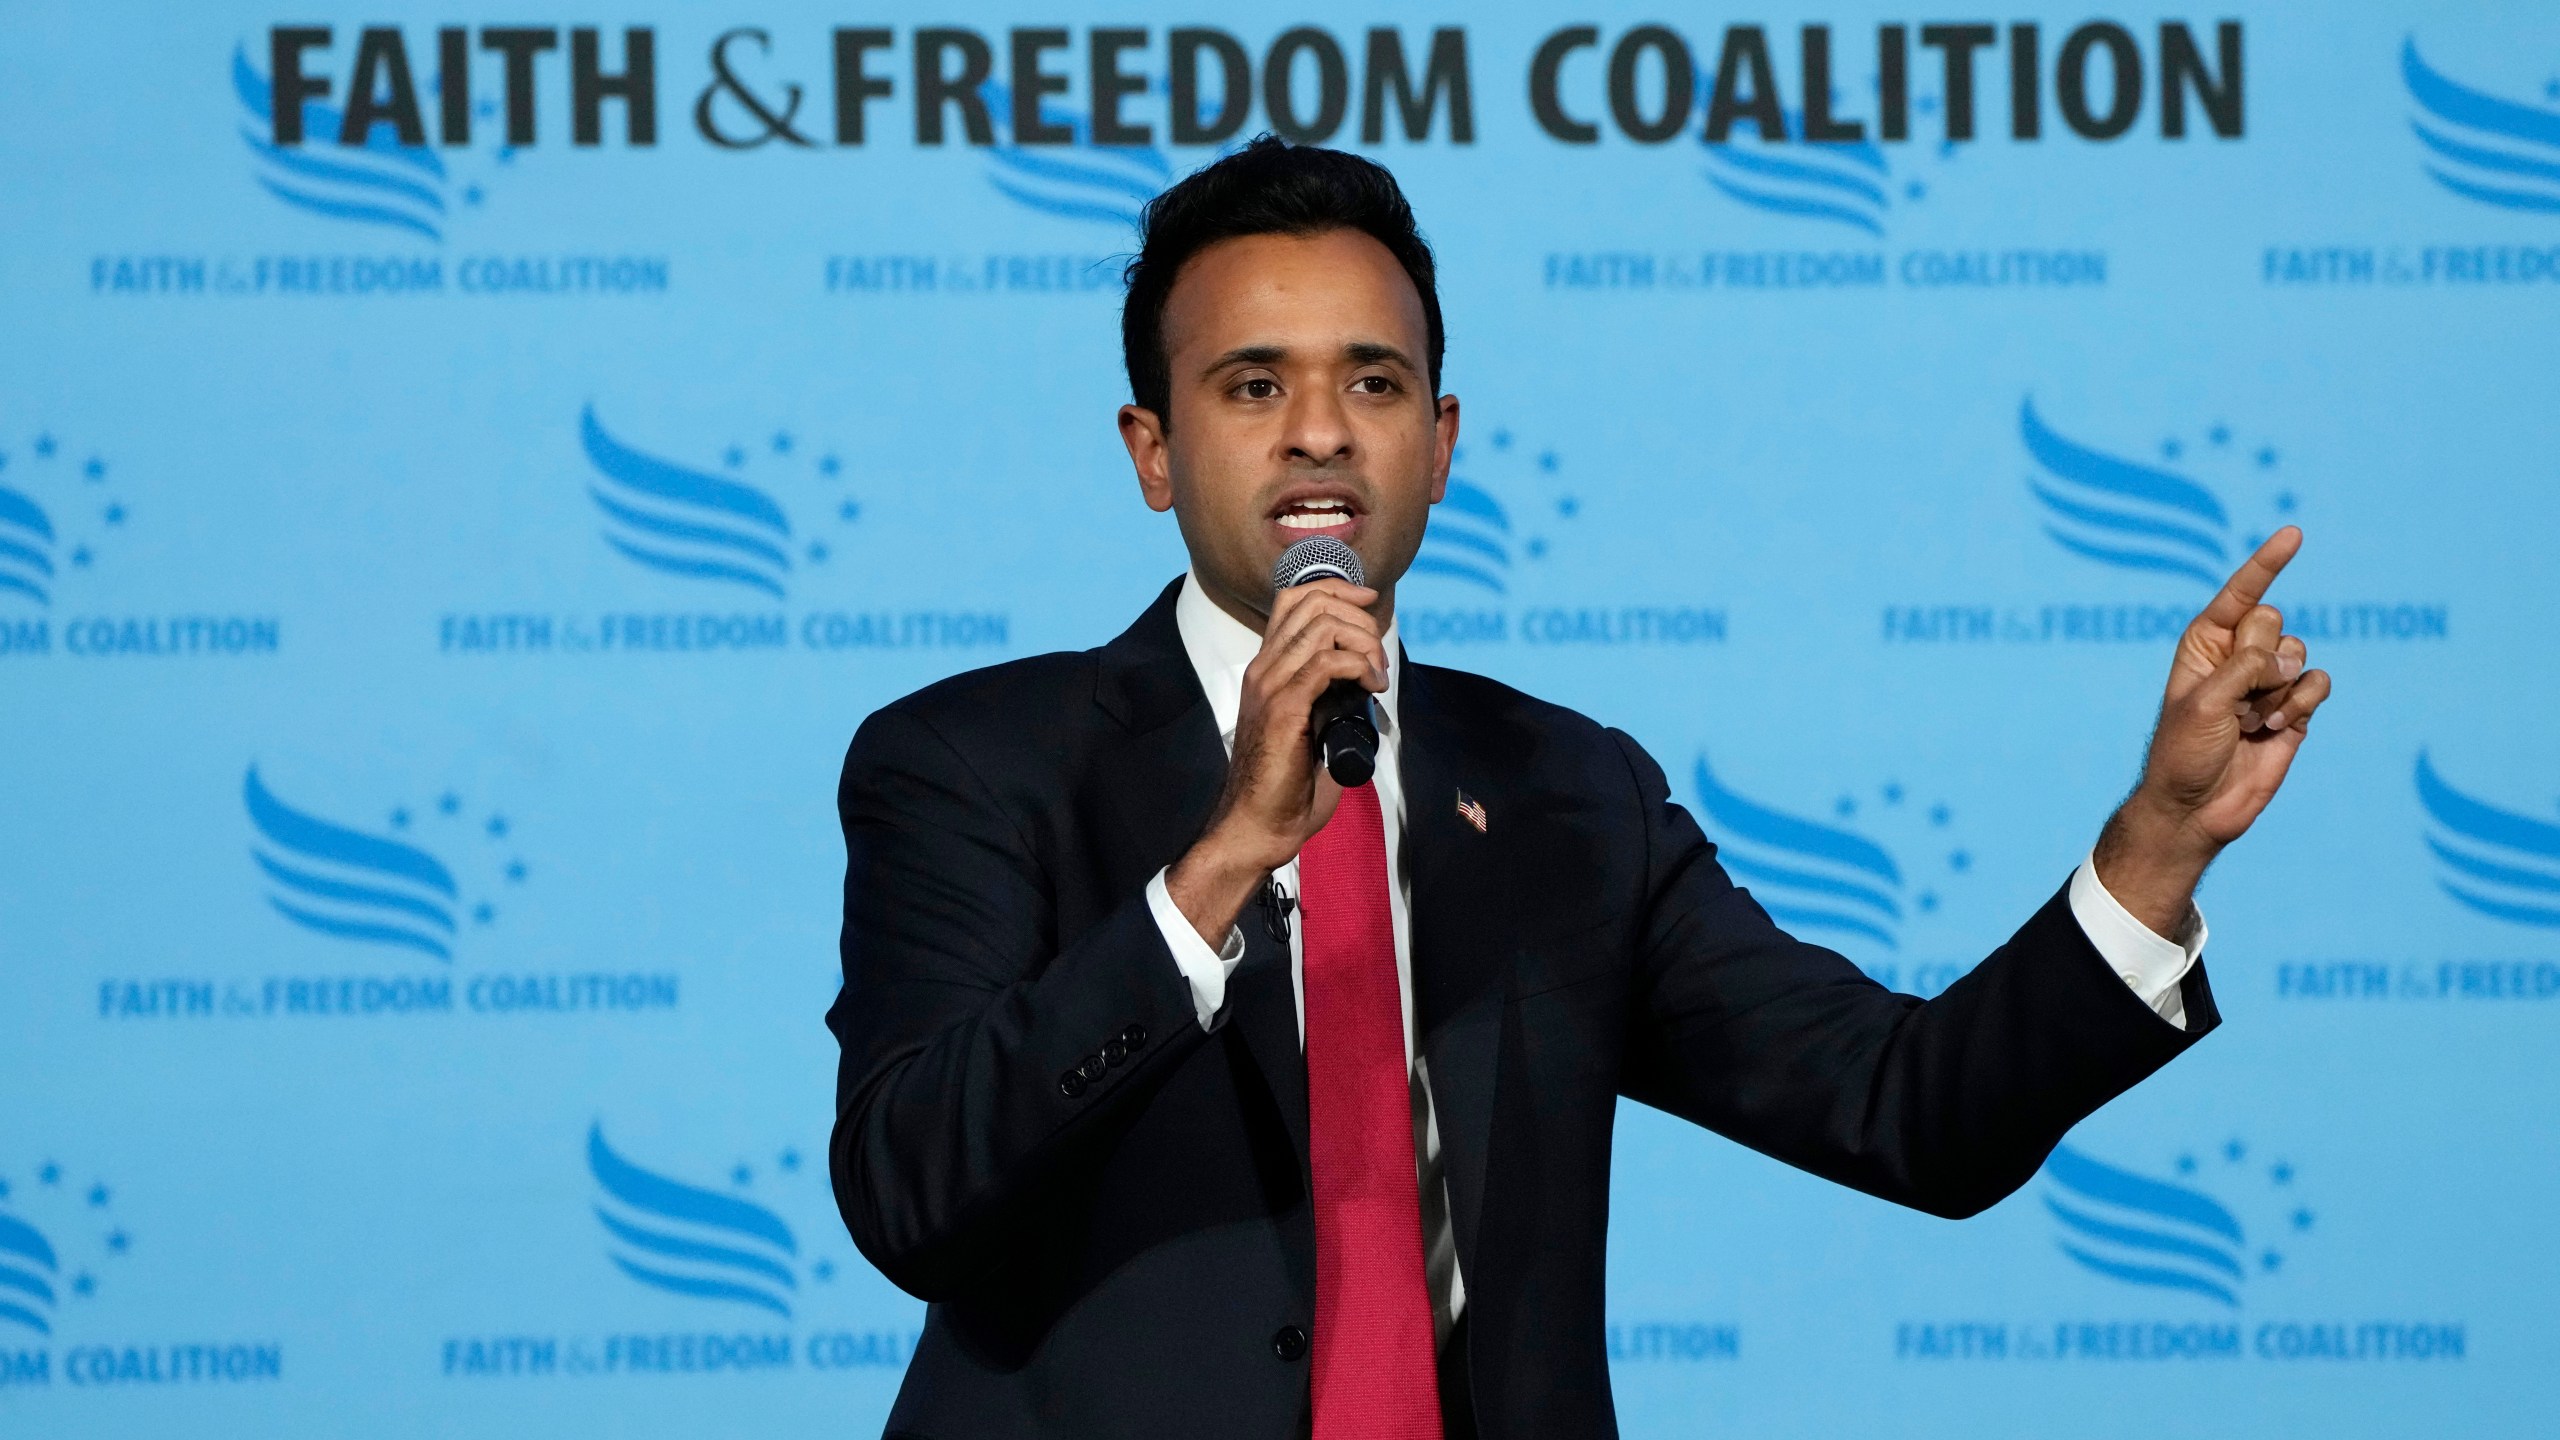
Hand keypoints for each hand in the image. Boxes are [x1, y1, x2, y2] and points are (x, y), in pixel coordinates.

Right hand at [1165, 579, 1388, 944]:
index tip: (1370, 601)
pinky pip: (1328, 662)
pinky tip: (1372, 686)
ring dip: (1363, 641)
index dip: (1337, 588)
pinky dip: (1360, 666)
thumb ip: (1328, 698)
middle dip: (1359, 614)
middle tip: (1378, 653)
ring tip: (1377, 673)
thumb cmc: (1285, 786)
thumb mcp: (1310, 727)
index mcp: (1267, 669)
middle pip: (1312, 602)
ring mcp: (1270, 685)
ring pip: (1323, 625)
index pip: (1293, 599)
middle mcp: (1264, 668)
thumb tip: (1366, 685)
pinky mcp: (1284, 708)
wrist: (1257, 825)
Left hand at [2095, 527, 2336, 933]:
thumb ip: (2245, 665)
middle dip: (2260, 662)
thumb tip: (2286, 656)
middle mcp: (2238, 655)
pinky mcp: (2294, 707)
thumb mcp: (2205, 700)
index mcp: (2204, 642)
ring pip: (2300, 654)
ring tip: (2248, 723)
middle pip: (2274, 624)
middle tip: (2234, 701)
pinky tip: (2275, 729)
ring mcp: (2268, 681)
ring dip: (2278, 692)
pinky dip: (2301, 705)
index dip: (2267, 563)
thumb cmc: (2185, 751)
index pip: (2241, 594)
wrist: (2197, 807)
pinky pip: (2319, 683)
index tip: (2295, 533)